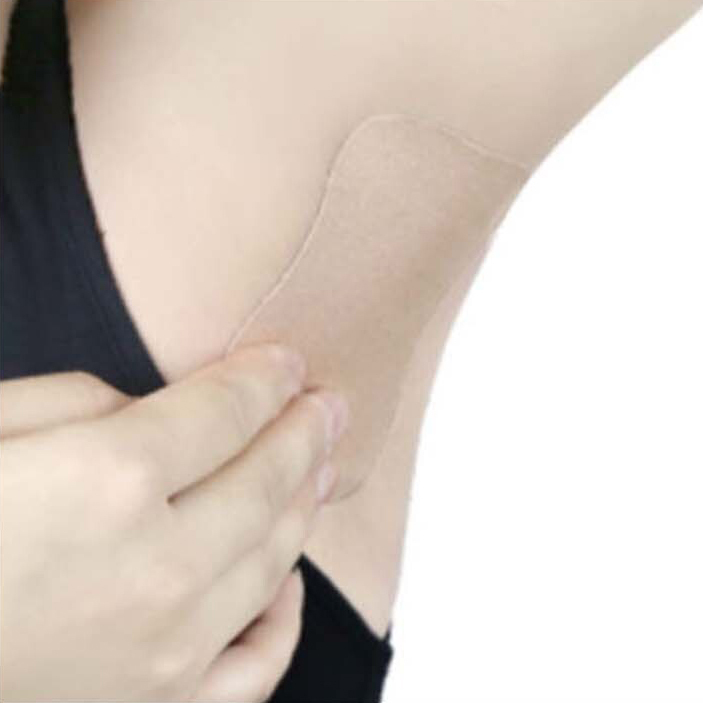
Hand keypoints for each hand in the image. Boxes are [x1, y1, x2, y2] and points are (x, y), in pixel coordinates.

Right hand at [0, 344, 348, 701]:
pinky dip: (283, 616)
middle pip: (266, 479)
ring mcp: (163, 655)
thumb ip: (89, 407)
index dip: (265, 380)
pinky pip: (256, 667)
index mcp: (107, 482)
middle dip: (305, 431)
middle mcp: (153, 571)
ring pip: (275, 559)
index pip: (225, 411)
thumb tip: (164, 416)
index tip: (289, 363)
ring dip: (307, 501)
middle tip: (330, 403)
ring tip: (324, 462)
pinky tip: (287, 577)